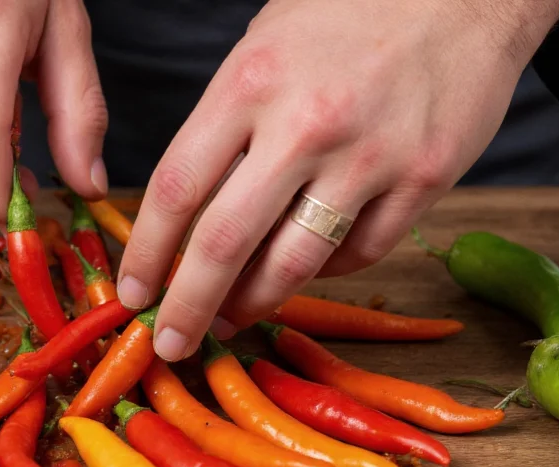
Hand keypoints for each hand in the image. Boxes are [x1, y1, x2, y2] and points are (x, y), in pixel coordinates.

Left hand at [116, 0, 558, 361]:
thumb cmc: (346, 16)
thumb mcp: (262, 49)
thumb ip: (225, 128)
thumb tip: (188, 212)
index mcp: (250, 84)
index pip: (176, 189)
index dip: (146, 253)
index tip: (133, 292)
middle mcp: (305, 124)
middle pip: (225, 243)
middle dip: (188, 306)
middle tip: (171, 343)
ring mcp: (370, 155)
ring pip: (295, 263)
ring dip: (255, 303)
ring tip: (232, 318)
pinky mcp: (425, 178)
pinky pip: (362, 253)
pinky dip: (327, 271)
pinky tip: (308, 267)